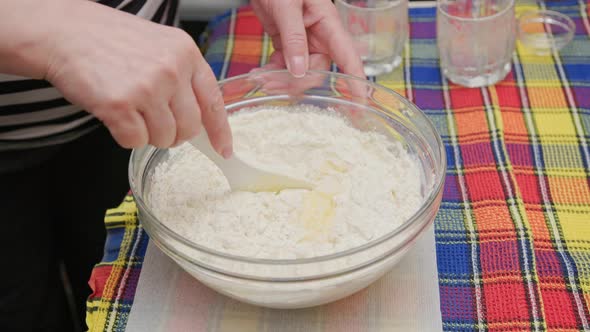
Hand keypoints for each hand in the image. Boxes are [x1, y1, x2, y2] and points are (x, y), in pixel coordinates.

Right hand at [44, 1, 231, 153]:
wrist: (64, 32)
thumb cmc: (109, 41)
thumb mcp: (160, 47)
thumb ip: (183, 76)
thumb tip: (200, 119)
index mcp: (186, 54)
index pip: (213, 102)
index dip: (220, 131)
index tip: (224, 150)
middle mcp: (172, 70)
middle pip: (190, 127)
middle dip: (174, 134)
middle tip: (154, 121)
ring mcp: (147, 88)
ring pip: (164, 138)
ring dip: (148, 135)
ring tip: (131, 111)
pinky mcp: (120, 105)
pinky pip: (135, 142)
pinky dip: (125, 137)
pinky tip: (115, 115)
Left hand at [251, 0, 364, 77]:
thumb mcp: (286, 6)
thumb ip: (294, 37)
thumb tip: (298, 71)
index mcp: (329, 25)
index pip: (349, 59)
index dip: (356, 83)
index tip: (360, 106)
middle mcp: (320, 37)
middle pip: (317, 72)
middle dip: (294, 83)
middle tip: (268, 84)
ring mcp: (304, 42)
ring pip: (299, 74)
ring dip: (279, 80)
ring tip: (259, 79)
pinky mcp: (287, 45)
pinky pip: (284, 67)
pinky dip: (271, 73)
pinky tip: (258, 74)